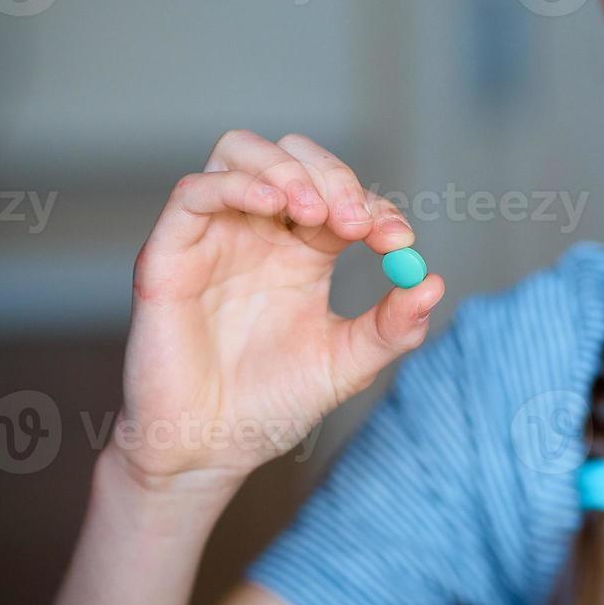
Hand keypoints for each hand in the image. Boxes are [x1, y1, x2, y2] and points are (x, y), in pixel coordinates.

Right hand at [117, 130, 443, 489]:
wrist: (209, 451)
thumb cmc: (271, 406)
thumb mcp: (347, 364)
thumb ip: (393, 327)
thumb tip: (434, 283)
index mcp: (303, 252)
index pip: (342, 197)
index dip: (374, 206)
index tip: (398, 240)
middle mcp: (258, 234)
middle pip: (293, 158)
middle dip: (333, 177)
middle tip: (356, 223)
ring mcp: (213, 238)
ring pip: (239, 153)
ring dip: (285, 168)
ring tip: (315, 212)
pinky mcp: (169, 253)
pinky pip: (193, 192)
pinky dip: (235, 185)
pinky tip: (272, 208)